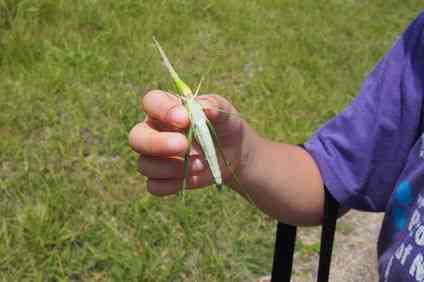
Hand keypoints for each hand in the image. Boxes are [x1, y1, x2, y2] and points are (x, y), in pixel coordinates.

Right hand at [128, 90, 249, 195]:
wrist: (234, 151)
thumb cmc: (223, 124)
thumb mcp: (223, 112)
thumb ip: (213, 107)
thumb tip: (204, 109)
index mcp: (165, 108)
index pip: (151, 102)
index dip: (162, 110)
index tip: (184, 119)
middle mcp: (154, 131)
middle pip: (136, 137)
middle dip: (157, 143)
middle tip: (184, 145)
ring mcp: (155, 157)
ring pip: (144, 165)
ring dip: (171, 168)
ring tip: (200, 164)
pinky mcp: (163, 178)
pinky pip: (154, 186)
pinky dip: (171, 185)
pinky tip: (190, 179)